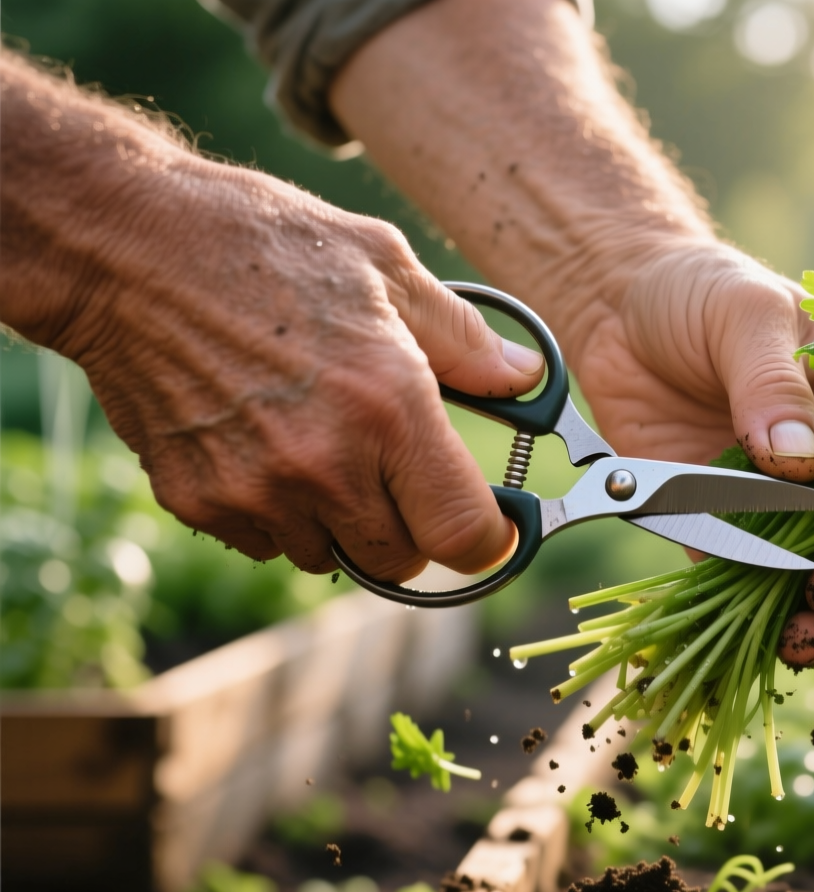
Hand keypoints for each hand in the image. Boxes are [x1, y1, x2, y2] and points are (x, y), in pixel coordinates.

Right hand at [97, 169, 544, 581]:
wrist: (123, 246)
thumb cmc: (262, 242)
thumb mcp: (386, 266)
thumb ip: (463, 339)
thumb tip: (524, 379)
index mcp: (389, 407)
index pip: (463, 534)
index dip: (488, 539)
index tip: (490, 522)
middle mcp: (325, 464)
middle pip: (401, 561)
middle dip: (415, 527)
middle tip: (402, 472)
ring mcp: (255, 489)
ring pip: (330, 556)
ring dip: (342, 522)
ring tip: (324, 444)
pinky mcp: (197, 499)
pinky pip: (264, 540)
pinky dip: (278, 513)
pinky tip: (267, 446)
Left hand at [327, 0, 813, 628]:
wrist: (613, 301)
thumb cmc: (701, 290)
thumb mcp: (749, 316)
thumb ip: (774, 385)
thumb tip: (801, 463)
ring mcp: (770, 513)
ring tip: (810, 621)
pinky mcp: (708, 535)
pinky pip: (739, 595)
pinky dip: (755, 626)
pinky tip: (763, 640)